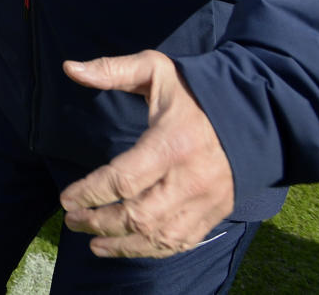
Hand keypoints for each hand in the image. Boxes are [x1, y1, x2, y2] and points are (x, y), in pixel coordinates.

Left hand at [59, 51, 233, 258]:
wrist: (253, 111)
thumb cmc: (195, 90)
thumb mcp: (154, 70)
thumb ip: (111, 70)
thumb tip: (69, 68)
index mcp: (171, 143)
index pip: (123, 180)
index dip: (90, 193)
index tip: (65, 198)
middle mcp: (189, 179)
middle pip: (137, 215)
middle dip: (98, 222)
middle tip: (72, 221)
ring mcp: (205, 201)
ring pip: (157, 236)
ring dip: (121, 244)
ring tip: (92, 242)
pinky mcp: (215, 213)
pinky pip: (180, 242)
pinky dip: (151, 250)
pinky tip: (127, 247)